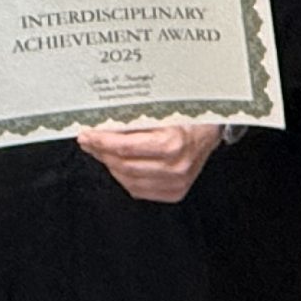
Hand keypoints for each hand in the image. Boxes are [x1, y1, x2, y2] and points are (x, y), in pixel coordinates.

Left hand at [77, 122, 221, 202]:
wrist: (213, 130)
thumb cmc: (191, 115)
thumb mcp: (164, 109)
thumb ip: (135, 117)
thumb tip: (103, 124)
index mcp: (173, 142)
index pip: (124, 147)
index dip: (101, 141)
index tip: (87, 134)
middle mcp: (175, 166)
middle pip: (123, 164)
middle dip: (101, 152)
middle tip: (89, 141)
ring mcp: (176, 182)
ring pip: (127, 179)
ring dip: (110, 165)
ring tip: (102, 152)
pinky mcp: (175, 192)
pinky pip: (138, 190)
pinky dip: (125, 178)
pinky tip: (120, 165)